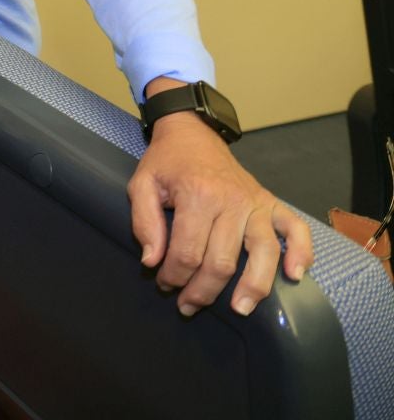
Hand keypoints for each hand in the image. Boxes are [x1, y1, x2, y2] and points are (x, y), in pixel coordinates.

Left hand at [128, 96, 313, 316]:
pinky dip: (301, 253)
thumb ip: (144, 223)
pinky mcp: (272, 202)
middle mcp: (231, 201)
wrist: (192, 132)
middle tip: (188, 305)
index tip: (163, 284)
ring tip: (240, 309)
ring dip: (253, 287)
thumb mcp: (141, 185)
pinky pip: (296, 229)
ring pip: (262, 253)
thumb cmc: (166, 162)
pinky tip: (294, 276)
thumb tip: (152, 261)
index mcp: (197, 196)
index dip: (173, 276)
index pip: (187, 252)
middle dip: (203, 291)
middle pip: (222, 261)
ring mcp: (256, 203)